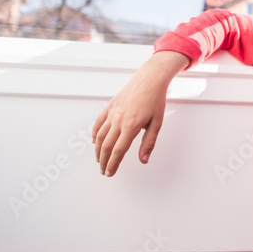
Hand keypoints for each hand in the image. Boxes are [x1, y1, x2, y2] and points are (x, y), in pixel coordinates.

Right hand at [92, 51, 188, 175]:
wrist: (150, 78)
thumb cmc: (155, 99)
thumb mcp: (157, 123)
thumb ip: (149, 143)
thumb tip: (144, 159)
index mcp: (131, 126)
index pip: (118, 151)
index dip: (113, 164)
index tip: (110, 172)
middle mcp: (118, 120)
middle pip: (107, 146)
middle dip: (104, 161)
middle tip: (104, 171)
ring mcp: (113, 112)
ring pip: (101, 135)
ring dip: (98, 150)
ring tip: (99, 159)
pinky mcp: (110, 105)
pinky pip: (99, 122)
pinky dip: (95, 132)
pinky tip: (95, 140)